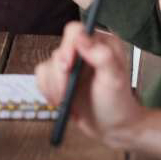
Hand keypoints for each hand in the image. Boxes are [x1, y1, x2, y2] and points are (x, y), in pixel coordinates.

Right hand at [34, 21, 141, 147]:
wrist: (112, 128)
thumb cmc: (118, 103)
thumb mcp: (115, 79)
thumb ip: (102, 55)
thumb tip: (81, 36)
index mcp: (101, 43)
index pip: (75, 31)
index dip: (67, 47)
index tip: (67, 67)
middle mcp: (84, 50)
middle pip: (58, 51)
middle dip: (60, 76)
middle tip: (66, 93)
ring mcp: (70, 64)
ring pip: (47, 66)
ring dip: (54, 87)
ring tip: (66, 100)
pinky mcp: (59, 77)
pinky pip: (42, 77)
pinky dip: (48, 91)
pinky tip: (61, 101)